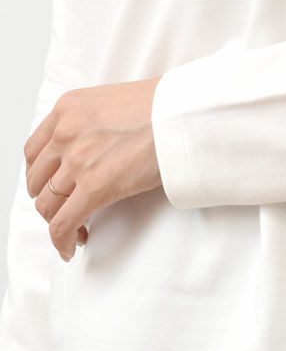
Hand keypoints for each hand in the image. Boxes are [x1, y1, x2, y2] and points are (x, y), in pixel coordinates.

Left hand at [23, 76, 162, 261]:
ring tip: (76, 233)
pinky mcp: (96, 186)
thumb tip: (107, 145)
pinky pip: (64, 223)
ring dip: (59, 223)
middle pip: (38, 180)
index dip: (41, 175)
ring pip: (48, 205)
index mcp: (69, 109)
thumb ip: (99, 123)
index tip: (54, 188)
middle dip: (49, 201)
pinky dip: (62, 240)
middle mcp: (66, 133)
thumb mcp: (118, 103)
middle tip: (66, 212)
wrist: (185, 115)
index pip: (36, 150)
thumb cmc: (167, 108)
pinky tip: (71, 248)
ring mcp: (77, 160)